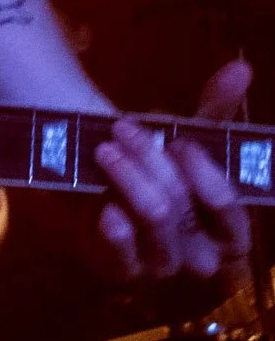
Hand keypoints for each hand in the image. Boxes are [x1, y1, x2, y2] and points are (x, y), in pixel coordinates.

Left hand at [95, 59, 252, 280]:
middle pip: (183, 213)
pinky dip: (115, 230)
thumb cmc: (155, 163)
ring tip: (105, 149)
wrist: (98, 181)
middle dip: (153, 165)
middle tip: (124, 129)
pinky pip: (123, 259)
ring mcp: (158, 266)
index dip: (209, 182)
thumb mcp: (184, 135)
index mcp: (221, 228)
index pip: (233, 221)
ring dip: (129, 180)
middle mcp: (196, 253)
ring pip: (153, 225)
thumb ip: (215, 108)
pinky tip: (103, 205)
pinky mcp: (120, 271)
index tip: (181, 143)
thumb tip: (242, 69)